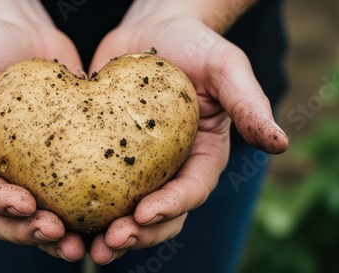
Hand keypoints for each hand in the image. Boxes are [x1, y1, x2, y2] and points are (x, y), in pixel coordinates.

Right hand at [0, 14, 88, 260]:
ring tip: (81, 243)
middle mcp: (0, 169)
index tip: (26, 205)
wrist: (23, 32)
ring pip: (42, 214)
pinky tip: (108, 217)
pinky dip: (86, 209)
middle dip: (30, 231)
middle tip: (58, 233)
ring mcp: (33, 169)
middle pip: (8, 216)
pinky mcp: (65, 159)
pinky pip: (75, 190)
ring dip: (58, 235)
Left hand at [87, 15, 288, 263]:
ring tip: (84, 246)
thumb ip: (249, 102)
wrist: (150, 31)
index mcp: (202, 155)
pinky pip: (95, 187)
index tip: (143, 214)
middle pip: (160, 214)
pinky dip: (82, 206)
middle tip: (111, 241)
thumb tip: (280, 143)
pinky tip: (59, 217)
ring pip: (126, 211)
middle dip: (138, 233)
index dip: (171, 207)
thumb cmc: (192, 44)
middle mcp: (171, 168)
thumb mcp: (225, 66)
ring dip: (109, 233)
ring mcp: (137, 166)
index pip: (191, 190)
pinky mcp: (106, 156)